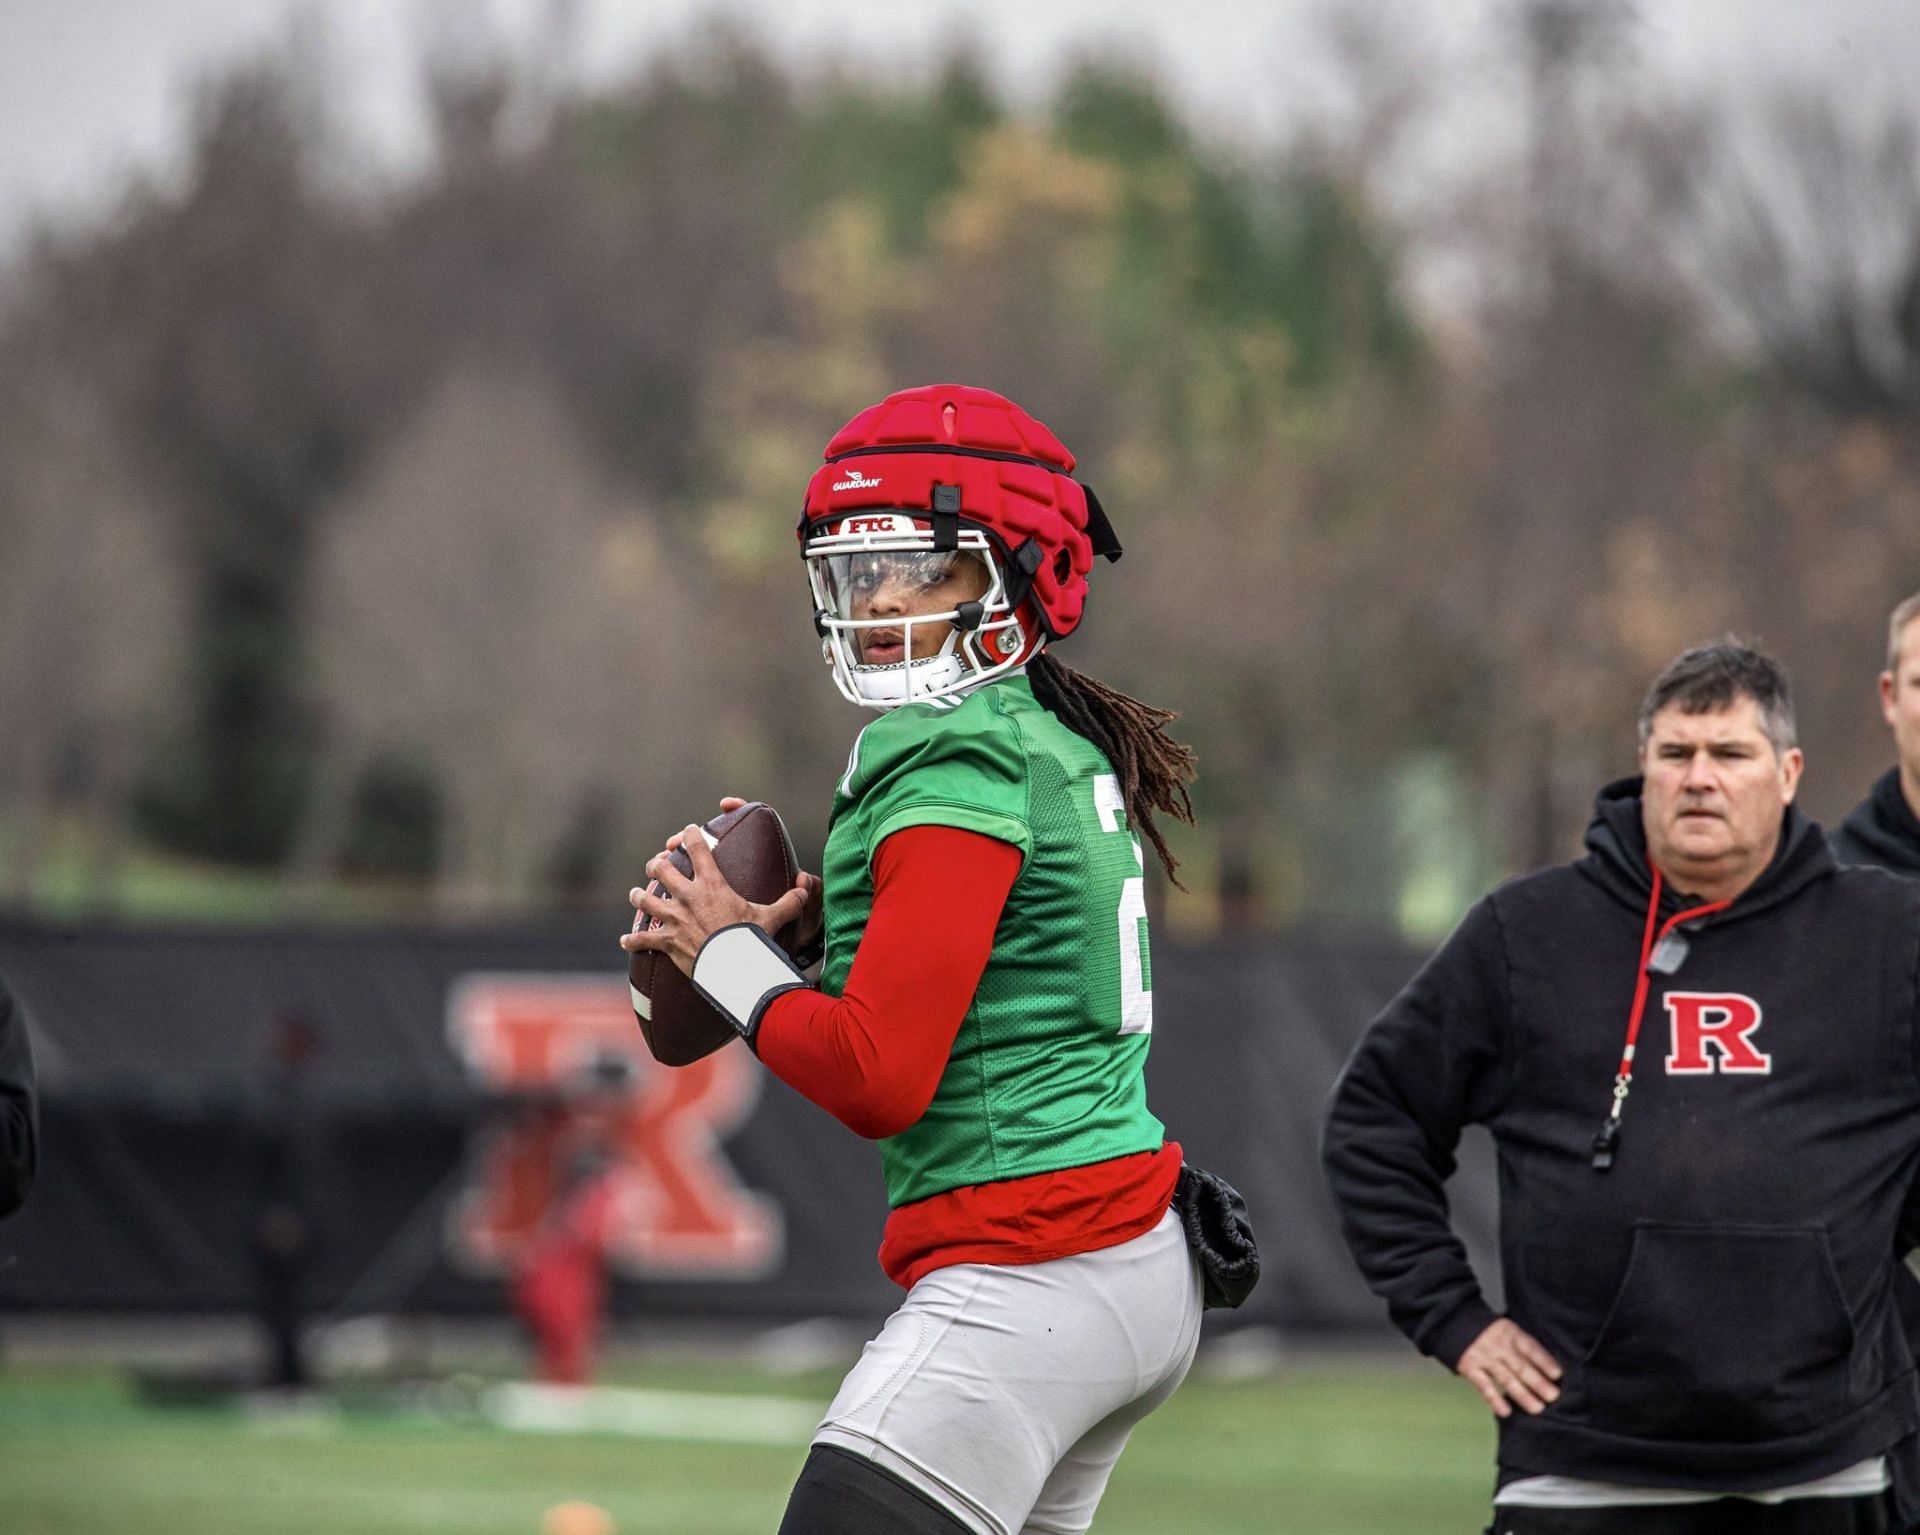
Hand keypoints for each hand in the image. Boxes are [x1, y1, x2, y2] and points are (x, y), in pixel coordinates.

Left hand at [619, 820, 810, 978]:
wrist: (733, 968)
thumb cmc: (751, 940)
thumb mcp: (772, 918)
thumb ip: (790, 901)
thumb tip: (807, 887)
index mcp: (712, 884)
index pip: (696, 847)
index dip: (689, 835)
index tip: (687, 831)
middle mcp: (687, 896)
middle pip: (661, 869)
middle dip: (656, 864)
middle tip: (656, 864)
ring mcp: (673, 918)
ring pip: (645, 899)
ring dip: (640, 896)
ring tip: (637, 894)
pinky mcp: (666, 942)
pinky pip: (643, 939)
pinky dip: (633, 940)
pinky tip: (626, 940)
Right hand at [1456, 1318, 1561, 1418]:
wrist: (1453, 1321)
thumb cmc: (1489, 1331)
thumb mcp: (1507, 1330)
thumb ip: (1523, 1346)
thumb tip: (1548, 1369)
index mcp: (1511, 1333)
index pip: (1530, 1347)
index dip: (1544, 1361)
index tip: (1558, 1375)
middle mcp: (1498, 1345)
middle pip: (1521, 1366)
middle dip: (1538, 1382)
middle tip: (1553, 1396)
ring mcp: (1484, 1357)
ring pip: (1506, 1379)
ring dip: (1522, 1395)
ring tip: (1537, 1408)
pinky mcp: (1470, 1368)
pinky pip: (1484, 1386)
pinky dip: (1494, 1399)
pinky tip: (1505, 1411)